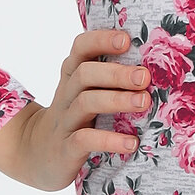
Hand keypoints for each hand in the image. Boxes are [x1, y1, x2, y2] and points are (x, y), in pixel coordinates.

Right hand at [0, 27, 149, 191]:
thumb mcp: (86, 93)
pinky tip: (131, 143)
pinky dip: (109, 140)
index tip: (126, 40)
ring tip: (144, 102)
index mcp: (72, 76)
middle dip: (116, 73)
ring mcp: (64, 121)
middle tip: (144, 77)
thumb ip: (110, 79)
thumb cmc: (75, 118)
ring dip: (117, 100)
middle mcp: (66, 95)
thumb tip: (157, 67)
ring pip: (86, 103)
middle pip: (85, 74)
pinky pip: (84, 140)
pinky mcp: (65, 148)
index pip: (81, 48)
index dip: (101, 40)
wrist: (37, 155)